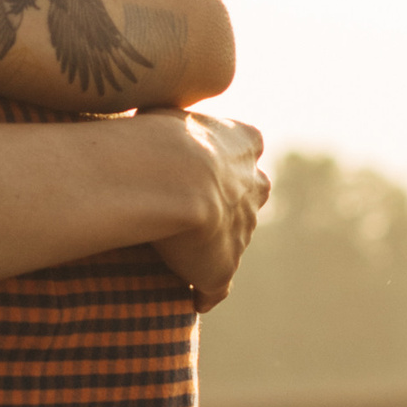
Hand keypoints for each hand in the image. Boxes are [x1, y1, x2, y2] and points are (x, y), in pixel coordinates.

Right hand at [149, 112, 268, 309]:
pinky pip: (215, 287)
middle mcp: (253, 186)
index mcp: (244, 142)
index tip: (201, 161)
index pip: (248, 146)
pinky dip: (204, 292)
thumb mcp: (165, 108)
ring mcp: (242, 230)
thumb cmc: (157, 135)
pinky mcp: (223, 268)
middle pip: (250, 196)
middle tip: (195, 207)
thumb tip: (154, 115)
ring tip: (179, 253)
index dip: (226, 156)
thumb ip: (170, 115)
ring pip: (234, 240)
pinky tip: (191, 298)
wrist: (172, 178)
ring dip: (213, 246)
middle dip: (232, 202)